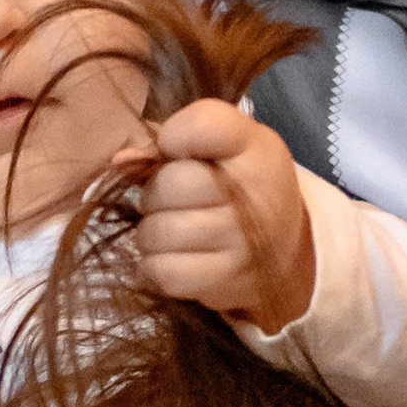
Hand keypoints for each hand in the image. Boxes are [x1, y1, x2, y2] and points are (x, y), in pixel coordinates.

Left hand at [134, 99, 315, 335]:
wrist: (284, 250)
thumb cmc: (240, 187)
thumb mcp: (225, 147)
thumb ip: (175, 139)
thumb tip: (121, 160)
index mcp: (254, 146)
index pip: (201, 126)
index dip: (174, 137)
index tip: (179, 151)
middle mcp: (254, 192)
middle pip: (171, 184)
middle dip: (157, 192)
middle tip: (173, 200)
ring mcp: (242, 242)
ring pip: (159, 231)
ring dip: (153, 232)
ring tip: (172, 229)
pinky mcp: (226, 280)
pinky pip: (164, 271)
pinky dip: (158, 265)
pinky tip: (175, 256)